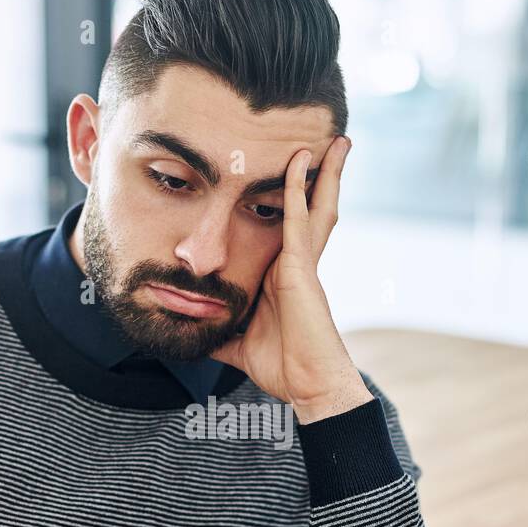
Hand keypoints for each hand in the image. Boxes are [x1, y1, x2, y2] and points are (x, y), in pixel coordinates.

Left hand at [209, 135, 372, 424]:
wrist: (308, 386)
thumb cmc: (282, 368)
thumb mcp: (238, 345)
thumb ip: (217, 334)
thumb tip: (192, 334)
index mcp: (284, 276)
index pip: (289, 228)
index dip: (294, 199)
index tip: (293, 171)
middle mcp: (297, 263)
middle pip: (312, 209)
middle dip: (321, 177)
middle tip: (328, 143)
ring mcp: (302, 264)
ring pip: (316, 206)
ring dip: (324, 172)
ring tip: (336, 140)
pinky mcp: (301, 269)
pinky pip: (298, 220)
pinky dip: (298, 189)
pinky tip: (300, 161)